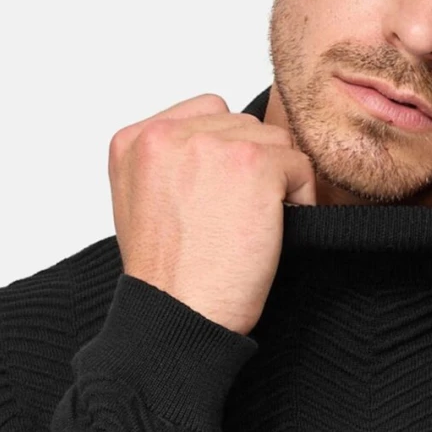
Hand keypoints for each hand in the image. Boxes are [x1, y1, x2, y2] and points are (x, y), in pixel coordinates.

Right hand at [109, 94, 317, 335]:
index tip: (221, 198)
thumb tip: (217, 148)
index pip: (204, 114)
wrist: (177, 317)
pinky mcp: (252, 163)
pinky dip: (298, 198)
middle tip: (240, 219)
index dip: (224, 156)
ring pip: (271, 141)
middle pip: (240, 124)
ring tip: (254, 226)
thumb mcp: (140, 206)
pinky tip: (274, 232)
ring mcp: (210, 144)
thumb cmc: (166, 279)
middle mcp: (165, 133)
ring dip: (275, 182)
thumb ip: (167, 164)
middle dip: (250, 168)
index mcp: (133, 140)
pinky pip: (298, 164)